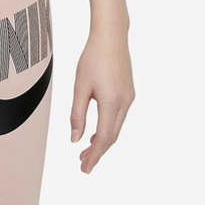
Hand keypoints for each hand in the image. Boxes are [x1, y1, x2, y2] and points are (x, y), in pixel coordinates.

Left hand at [69, 33, 134, 173]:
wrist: (111, 37)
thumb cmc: (93, 58)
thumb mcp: (80, 88)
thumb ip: (77, 115)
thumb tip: (75, 139)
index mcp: (111, 101)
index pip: (104, 137)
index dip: (95, 155)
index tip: (85, 168)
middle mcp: (124, 102)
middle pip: (112, 136)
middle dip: (97, 152)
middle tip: (83, 164)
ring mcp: (128, 98)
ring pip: (116, 128)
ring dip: (102, 141)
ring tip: (86, 152)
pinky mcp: (128, 93)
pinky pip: (118, 118)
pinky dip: (107, 129)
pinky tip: (96, 133)